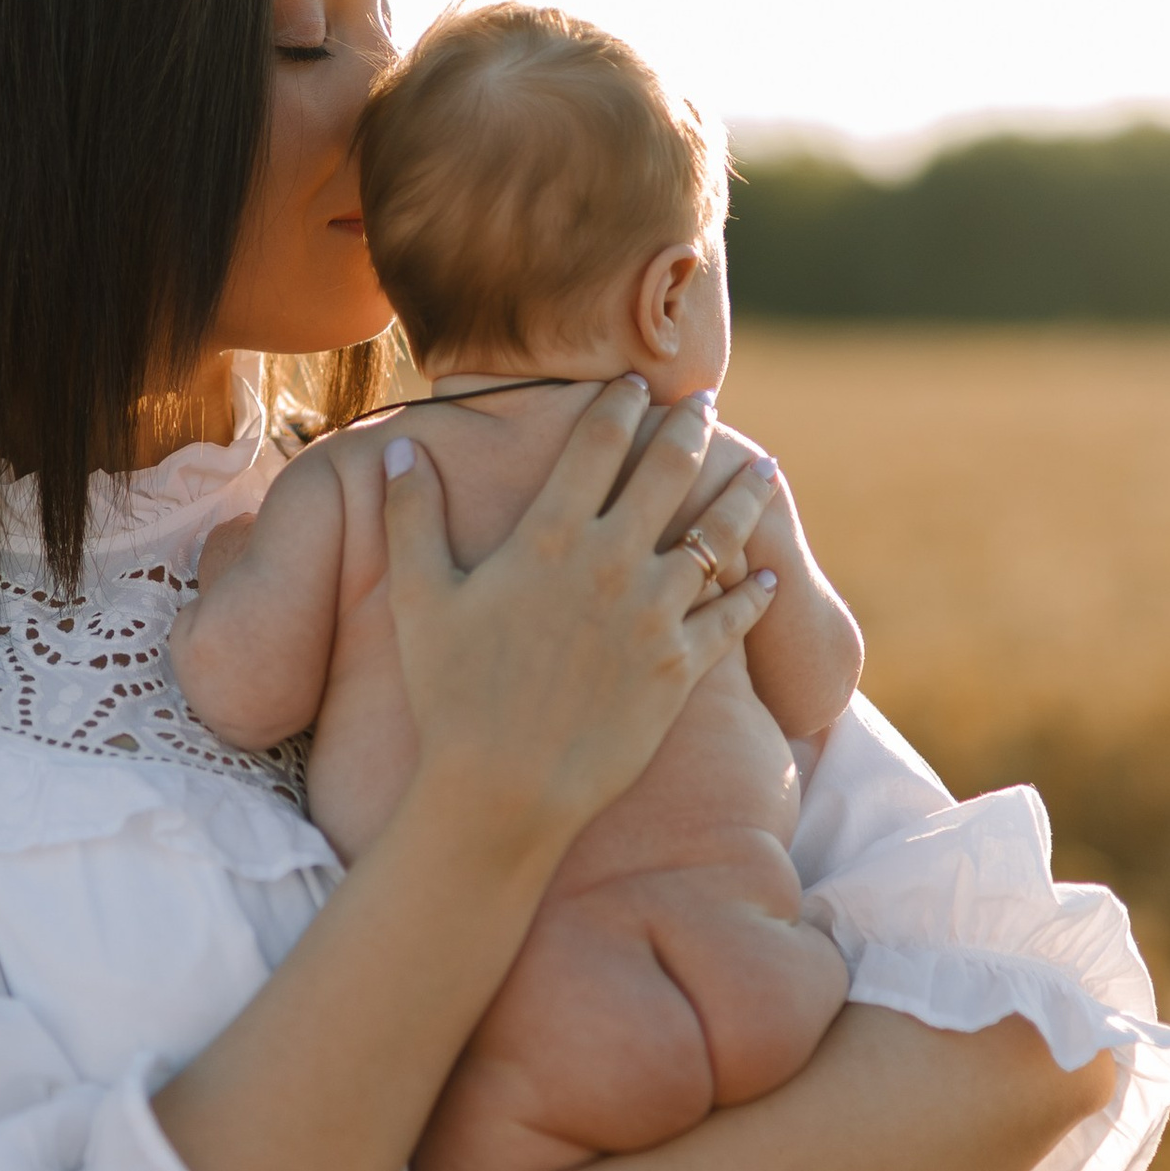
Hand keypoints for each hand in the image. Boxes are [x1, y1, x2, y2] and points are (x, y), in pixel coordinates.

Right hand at [384, 390, 781, 866]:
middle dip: (691, 428)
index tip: (637, 382)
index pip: (596, 445)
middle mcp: (611, 563)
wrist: (503, 788)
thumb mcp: (418, 598)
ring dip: (745, 497)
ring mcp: (653, 615)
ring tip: (765, 469)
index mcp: (549, 537)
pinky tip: (767, 574)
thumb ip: (410, 516)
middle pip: (668, 473)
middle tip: (706, 402)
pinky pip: (732, 619)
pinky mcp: (681, 668)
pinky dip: (753, 593)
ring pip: (717, 537)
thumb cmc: (450, 694)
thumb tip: (401, 450)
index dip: (620, 404)